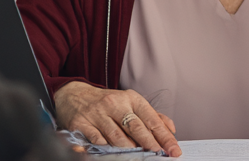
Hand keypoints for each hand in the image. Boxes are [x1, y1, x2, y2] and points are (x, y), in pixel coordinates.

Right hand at [53, 81, 180, 156]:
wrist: (74, 94)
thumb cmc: (108, 102)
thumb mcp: (131, 103)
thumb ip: (152, 115)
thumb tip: (171, 129)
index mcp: (131, 98)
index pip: (152, 119)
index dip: (164, 135)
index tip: (173, 148)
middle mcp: (115, 104)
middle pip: (136, 127)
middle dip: (149, 142)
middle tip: (158, 153)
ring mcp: (97, 113)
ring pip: (116, 135)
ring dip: (128, 147)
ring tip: (138, 155)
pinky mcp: (81, 122)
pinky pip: (96, 138)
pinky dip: (105, 146)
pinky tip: (111, 151)